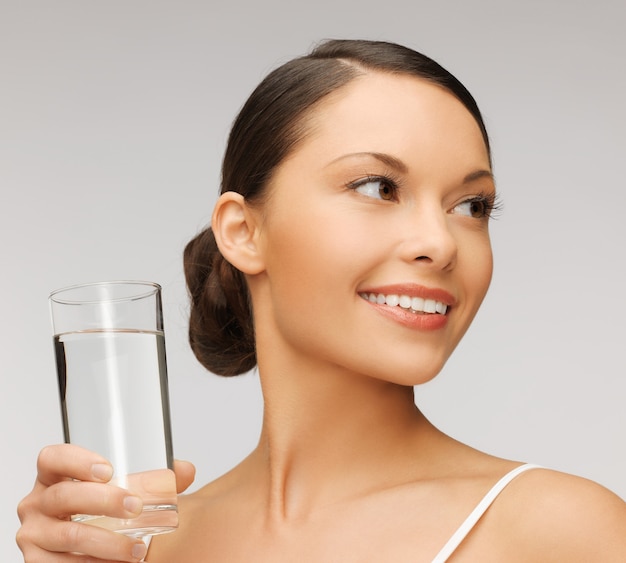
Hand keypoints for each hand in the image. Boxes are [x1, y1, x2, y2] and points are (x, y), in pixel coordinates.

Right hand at [16, 444, 194, 561]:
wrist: (88, 551)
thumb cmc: (102, 512)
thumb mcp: (123, 490)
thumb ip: (154, 479)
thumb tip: (185, 471)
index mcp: (53, 477)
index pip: (52, 458)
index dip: (76, 460)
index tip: (108, 470)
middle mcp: (37, 503)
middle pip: (64, 496)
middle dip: (104, 501)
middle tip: (135, 507)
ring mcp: (34, 535)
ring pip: (68, 536)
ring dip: (107, 542)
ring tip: (138, 547)